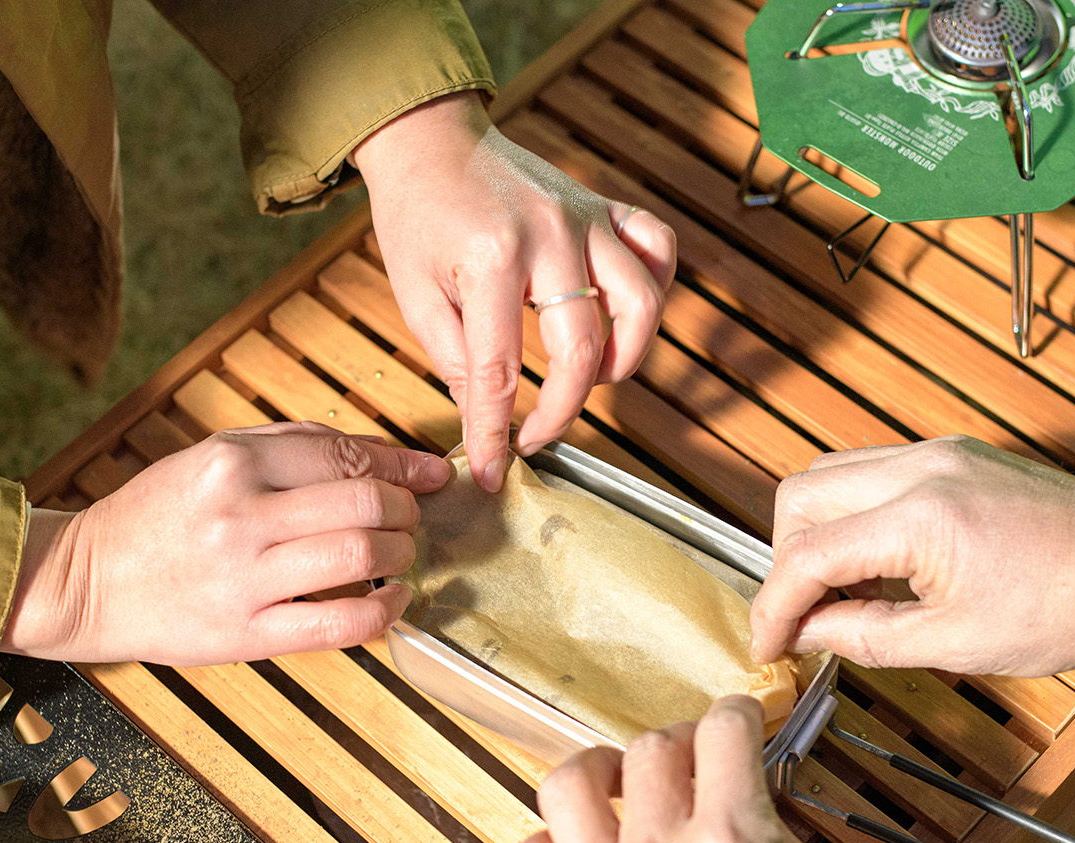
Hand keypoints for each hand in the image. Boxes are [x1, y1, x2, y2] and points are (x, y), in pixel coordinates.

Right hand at [1, 423, 449, 663]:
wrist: (85, 582)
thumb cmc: (158, 516)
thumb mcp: (213, 456)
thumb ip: (293, 447)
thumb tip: (382, 453)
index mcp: (233, 462)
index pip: (346, 455)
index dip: (404, 465)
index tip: (433, 475)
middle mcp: (241, 515)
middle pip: (363, 502)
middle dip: (406, 510)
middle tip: (411, 519)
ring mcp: (244, 577)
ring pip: (358, 557)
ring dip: (400, 554)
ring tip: (401, 556)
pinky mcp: (245, 634)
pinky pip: (338, 623)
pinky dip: (383, 611)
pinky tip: (394, 600)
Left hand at [353, 92, 675, 490]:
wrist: (431, 141)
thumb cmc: (417, 218)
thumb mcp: (416, 296)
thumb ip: (457, 361)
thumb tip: (486, 422)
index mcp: (491, 259)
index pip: (501, 370)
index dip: (496, 431)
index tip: (492, 469)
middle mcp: (549, 236)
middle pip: (580, 348)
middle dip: (561, 410)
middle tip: (537, 436)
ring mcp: (586, 217)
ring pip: (642, 302)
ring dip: (624, 358)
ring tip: (591, 380)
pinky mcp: (605, 206)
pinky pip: (657, 247)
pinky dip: (655, 286)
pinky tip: (623, 316)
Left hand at [502, 696, 857, 842]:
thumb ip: (773, 830)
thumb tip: (744, 786)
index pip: (721, 730)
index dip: (734, 716)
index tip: (735, 722)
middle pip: (651, 747)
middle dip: (681, 745)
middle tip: (692, 764)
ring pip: (567, 782)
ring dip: (598, 771)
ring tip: (617, 783)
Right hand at [749, 436, 1074, 675]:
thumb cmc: (1069, 610)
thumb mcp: (954, 644)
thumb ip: (863, 635)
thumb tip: (806, 634)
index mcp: (919, 517)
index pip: (805, 555)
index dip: (774, 608)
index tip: (766, 645)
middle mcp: (920, 467)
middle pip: (799, 496)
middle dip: (786, 560)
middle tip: (804, 615)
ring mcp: (938, 452)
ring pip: (829, 474)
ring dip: (816, 533)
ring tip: (844, 590)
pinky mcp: (953, 453)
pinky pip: (872, 470)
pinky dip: (854, 514)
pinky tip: (879, 562)